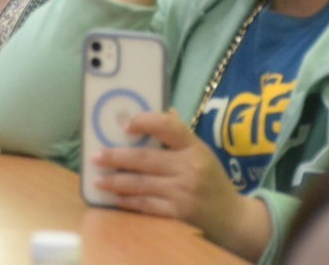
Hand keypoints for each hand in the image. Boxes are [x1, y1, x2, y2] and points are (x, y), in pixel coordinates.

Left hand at [91, 109, 270, 259]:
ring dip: (115, 181)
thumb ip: (180, 135)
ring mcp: (183, 193)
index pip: (170, 127)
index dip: (145, 122)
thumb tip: (162, 110)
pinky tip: (113, 198)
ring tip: (97, 179)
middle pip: (145, 158)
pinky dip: (127, 201)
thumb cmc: (211, 180)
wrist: (233, 219)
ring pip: (140, 184)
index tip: (125, 125)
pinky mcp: (178, 214)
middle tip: (95, 155)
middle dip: (116, 157)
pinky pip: (146, 205)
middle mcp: (189, 169)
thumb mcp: (202, 153)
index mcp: (194, 148)